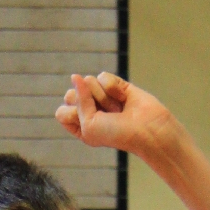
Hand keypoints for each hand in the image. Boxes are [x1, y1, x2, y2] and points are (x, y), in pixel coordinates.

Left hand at [55, 73, 179, 157]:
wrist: (147, 129)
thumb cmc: (117, 134)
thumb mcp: (89, 124)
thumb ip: (78, 100)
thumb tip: (76, 75)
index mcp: (78, 126)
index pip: (62, 112)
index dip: (73, 115)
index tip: (90, 124)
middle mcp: (88, 110)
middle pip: (71, 94)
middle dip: (88, 104)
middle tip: (106, 116)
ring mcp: (101, 96)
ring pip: (88, 82)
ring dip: (104, 97)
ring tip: (117, 109)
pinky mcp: (115, 85)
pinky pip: (104, 77)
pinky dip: (114, 88)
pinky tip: (124, 99)